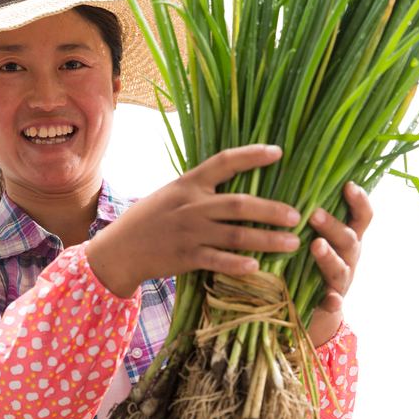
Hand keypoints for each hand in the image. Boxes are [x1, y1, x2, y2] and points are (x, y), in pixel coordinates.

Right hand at [87, 144, 301, 297]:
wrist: (120, 248)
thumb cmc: (150, 219)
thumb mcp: (171, 194)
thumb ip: (200, 189)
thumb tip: (235, 182)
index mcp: (189, 183)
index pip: (224, 161)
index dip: (252, 155)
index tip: (279, 152)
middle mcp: (191, 205)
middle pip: (239, 204)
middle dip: (271, 209)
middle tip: (298, 215)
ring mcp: (189, 232)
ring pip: (236, 234)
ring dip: (267, 239)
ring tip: (293, 243)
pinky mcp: (185, 256)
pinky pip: (217, 260)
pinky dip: (238, 263)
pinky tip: (257, 266)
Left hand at [306, 181, 372, 345]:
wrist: (312, 303)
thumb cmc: (309, 256)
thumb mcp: (314, 232)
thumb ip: (311, 211)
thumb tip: (292, 174)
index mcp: (348, 236)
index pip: (362, 216)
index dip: (359, 201)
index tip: (349, 185)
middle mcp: (349, 256)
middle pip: (348, 239)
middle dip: (332, 226)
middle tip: (314, 214)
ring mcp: (341, 279)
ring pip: (339, 267)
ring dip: (329, 256)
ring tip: (316, 246)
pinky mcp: (330, 302)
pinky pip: (334, 302)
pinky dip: (332, 300)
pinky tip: (329, 299)